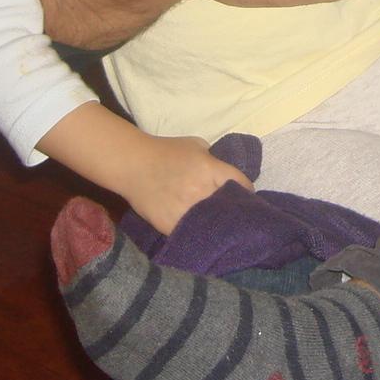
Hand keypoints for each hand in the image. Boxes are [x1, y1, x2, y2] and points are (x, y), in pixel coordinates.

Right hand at [119, 133, 253, 236]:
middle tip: (235, 215)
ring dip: (217, 226)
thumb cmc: (165, 150)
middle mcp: (202, 191)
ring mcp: (186, 210)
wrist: (132, 164)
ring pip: (212, 225)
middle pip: (230, 208)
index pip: (242, 184)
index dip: (246, 191)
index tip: (245, 196)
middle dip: (234, 211)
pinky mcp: (170, 225)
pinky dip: (196, 235)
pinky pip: (191, 235)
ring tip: (220, 228)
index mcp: (210, 169)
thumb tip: (225, 171)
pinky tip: (199, 234)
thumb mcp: (196, 145)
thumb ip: (214, 157)